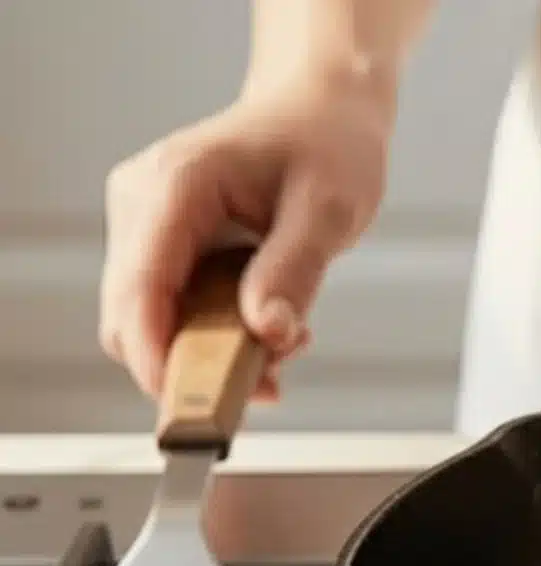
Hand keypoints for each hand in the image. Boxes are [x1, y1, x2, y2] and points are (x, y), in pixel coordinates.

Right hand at [99, 72, 393, 399]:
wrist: (320, 110)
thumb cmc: (327, 145)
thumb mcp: (329, 210)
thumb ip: (295, 272)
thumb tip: (267, 331)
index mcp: (176, 184)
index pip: (140, 285)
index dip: (157, 353)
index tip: (191, 401)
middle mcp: (143, 201)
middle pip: (131, 314)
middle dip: (192, 361)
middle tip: (271, 379)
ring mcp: (144, 220)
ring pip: (149, 317)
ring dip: (208, 350)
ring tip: (284, 343)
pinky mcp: (160, 239)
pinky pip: (170, 305)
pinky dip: (212, 331)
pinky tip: (269, 326)